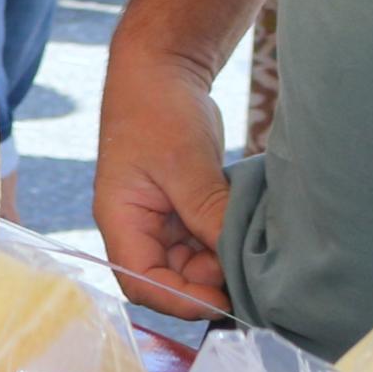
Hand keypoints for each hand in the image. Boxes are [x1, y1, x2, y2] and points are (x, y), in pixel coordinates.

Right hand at [96, 48, 235, 322]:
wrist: (161, 70)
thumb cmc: (158, 110)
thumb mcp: (185, 163)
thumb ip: (207, 213)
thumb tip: (237, 260)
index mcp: (120, 219)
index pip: (141, 281)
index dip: (178, 301)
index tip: (221, 301)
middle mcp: (137, 226)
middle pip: (168, 279)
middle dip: (207, 282)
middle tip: (246, 269)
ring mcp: (161, 219)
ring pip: (191, 264)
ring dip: (220, 262)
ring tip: (251, 248)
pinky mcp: (184, 209)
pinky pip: (204, 242)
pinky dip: (226, 243)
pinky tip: (248, 234)